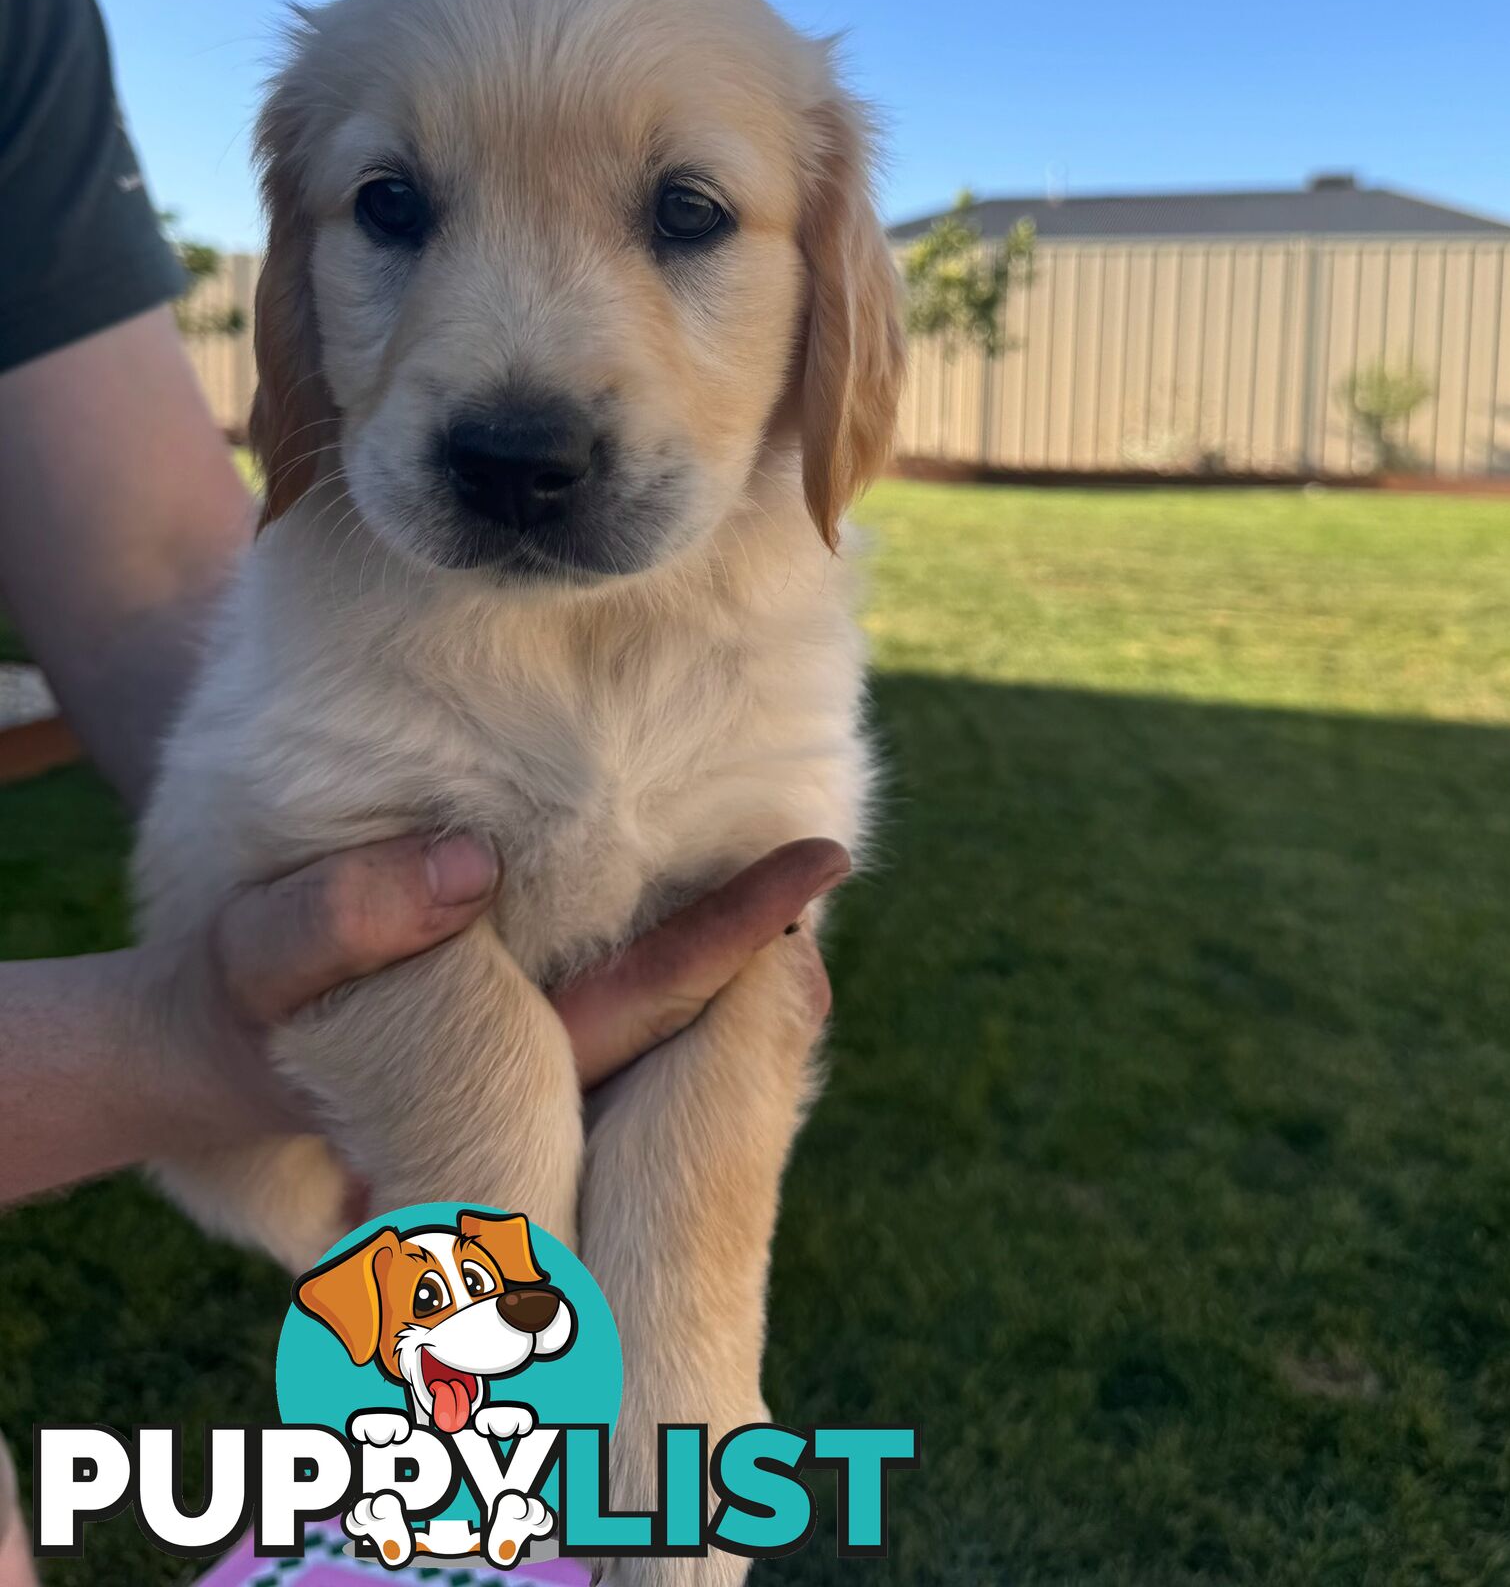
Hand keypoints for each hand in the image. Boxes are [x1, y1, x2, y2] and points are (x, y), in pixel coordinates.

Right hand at [151, 833, 847, 1147]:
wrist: (208, 1058)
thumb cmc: (232, 1002)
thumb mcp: (256, 957)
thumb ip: (344, 917)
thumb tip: (468, 864)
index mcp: (487, 1110)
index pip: (636, 1015)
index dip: (728, 940)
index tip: (812, 864)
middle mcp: (532, 1130)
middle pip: (671, 1043)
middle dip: (758, 966)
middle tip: (823, 858)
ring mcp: (534, 1114)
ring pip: (660, 1051)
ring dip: (731, 979)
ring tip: (798, 879)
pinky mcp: (528, 1084)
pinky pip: (623, 1035)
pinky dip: (676, 981)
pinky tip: (723, 924)